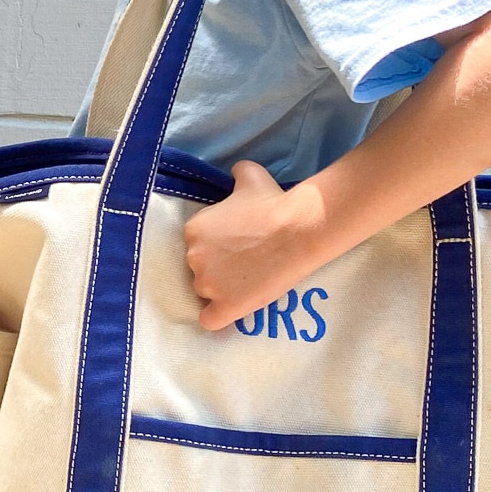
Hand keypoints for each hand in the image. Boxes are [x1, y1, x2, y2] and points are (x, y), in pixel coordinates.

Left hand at [182, 160, 315, 331]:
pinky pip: (209, 321)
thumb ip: (237, 174)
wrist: (297, 230)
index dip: (215, 247)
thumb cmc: (273, 202)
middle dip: (217, 267)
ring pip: (204, 293)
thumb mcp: (250, 177)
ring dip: (220, 290)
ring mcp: (208, 285)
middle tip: (243, 262)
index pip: (195, 245)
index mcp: (193, 230)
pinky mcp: (226, 306)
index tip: (234, 246)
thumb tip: (237, 170)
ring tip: (246, 282)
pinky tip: (230, 310)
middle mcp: (193, 258)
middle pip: (198, 270)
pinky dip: (216, 318)